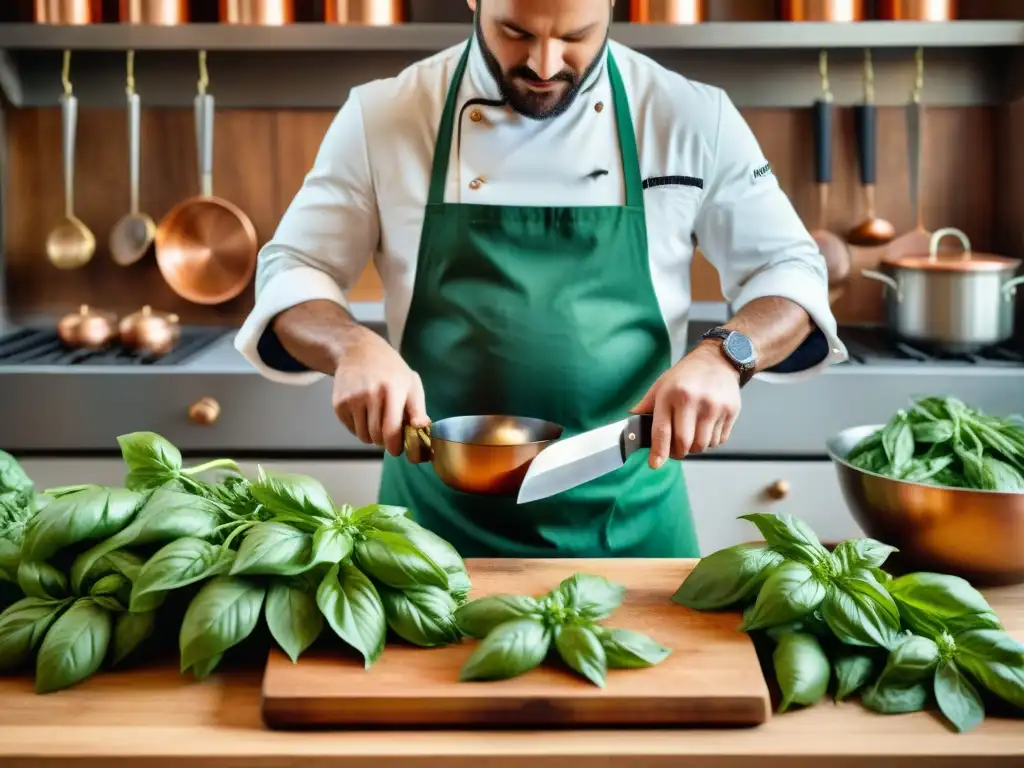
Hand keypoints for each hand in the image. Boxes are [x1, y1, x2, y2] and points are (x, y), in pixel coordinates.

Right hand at [332, 329, 428, 456]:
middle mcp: (370, 395)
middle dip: (384, 440)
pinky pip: (351, 429)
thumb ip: (418, 408)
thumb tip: (422, 429)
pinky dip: (359, 427)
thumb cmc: (390, 370)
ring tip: (376, 420)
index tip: (398, 450)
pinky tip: (364, 412)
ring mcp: (352, 399)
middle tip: (388, 432)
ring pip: (363, 436)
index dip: (395, 446)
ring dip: (371, 435)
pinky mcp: (338, 404)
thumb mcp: (411, 383)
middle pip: (376, 436)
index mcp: (392, 390)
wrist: (358, 350)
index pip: (391, 430)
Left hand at [630, 342, 742, 467]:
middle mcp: (694, 400)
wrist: (718, 360)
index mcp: (672, 394)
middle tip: (676, 448)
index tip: (654, 464)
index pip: (663, 431)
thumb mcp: (662, 384)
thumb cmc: (686, 375)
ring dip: (695, 447)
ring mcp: (715, 406)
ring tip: (692, 433)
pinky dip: (710, 441)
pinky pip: (719, 440)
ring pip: (703, 445)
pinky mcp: (731, 411)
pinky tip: (706, 427)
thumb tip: (631, 425)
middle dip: (678, 452)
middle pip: (685, 443)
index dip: (658, 452)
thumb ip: (646, 405)